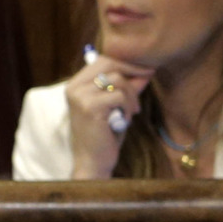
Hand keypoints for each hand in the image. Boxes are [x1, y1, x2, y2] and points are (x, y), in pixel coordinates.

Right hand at [65, 51, 152, 178]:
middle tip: (148, 77)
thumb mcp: (115, 105)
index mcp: (75, 84)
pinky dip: (128, 107)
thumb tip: (144, 69)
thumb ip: (125, 87)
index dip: (127, 61)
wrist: (92, 162)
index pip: (103, 60)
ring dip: (131, 95)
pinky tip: (125, 120)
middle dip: (133, 70)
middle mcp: (74, 87)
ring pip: (117, 80)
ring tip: (132, 111)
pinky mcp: (90, 107)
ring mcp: (80, 96)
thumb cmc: (104, 134)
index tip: (146, 68)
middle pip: (109, 63)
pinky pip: (118, 96)